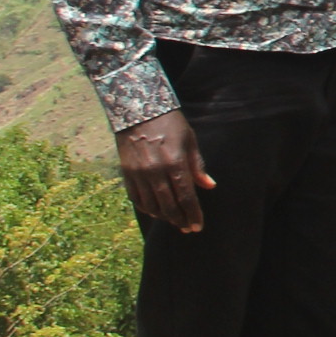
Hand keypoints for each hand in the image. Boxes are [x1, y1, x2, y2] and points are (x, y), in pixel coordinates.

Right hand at [117, 108, 214, 231]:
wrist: (138, 108)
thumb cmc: (169, 123)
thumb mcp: (189, 140)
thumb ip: (197, 166)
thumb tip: (209, 186)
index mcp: (175, 163)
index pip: (186, 197)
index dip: (193, 215)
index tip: (198, 226)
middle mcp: (155, 171)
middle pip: (169, 206)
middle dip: (180, 220)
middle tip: (187, 227)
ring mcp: (138, 173)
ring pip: (151, 206)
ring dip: (163, 217)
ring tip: (173, 220)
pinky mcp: (126, 172)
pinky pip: (136, 198)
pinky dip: (146, 208)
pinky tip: (155, 211)